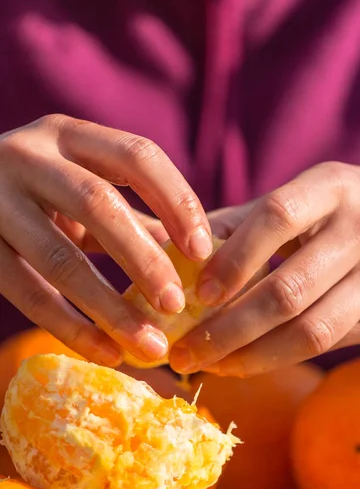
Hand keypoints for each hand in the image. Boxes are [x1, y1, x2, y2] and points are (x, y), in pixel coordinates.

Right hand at [0, 115, 211, 365]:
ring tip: (150, 346)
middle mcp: (29, 156)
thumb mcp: (82, 189)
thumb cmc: (40, 195)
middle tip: (176, 305)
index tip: (203, 251)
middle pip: (98, 204)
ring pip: (60, 258)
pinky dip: (72, 327)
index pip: (137, 155)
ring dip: (111, 308)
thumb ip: (133, 215)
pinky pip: (27, 293)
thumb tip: (196, 259)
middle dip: (143, 259)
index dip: (176, 201)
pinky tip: (106, 352)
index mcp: (69, 135)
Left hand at [169, 162, 359, 376]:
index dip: (233, 259)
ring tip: (210, 365)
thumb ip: (244, 221)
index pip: (276, 218)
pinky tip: (246, 362)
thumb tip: (173, 249)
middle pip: (288, 290)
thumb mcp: (303, 197)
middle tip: (184, 352)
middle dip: (228, 329)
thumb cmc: (342, 208)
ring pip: (310, 331)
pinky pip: (327, 345)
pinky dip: (279, 359)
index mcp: (331, 188)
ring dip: (251, 357)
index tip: (196, 294)